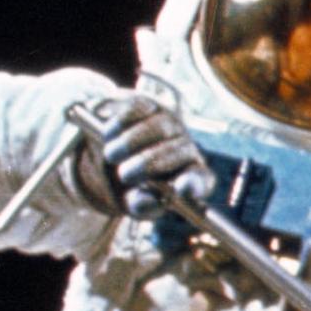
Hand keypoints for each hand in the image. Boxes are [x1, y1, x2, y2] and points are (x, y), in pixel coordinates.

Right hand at [67, 95, 205, 212]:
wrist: (109, 159)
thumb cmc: (130, 186)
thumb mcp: (134, 202)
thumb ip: (143, 205)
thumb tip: (152, 200)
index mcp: (190, 177)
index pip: (202, 179)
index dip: (195, 183)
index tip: (181, 189)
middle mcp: (186, 147)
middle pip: (179, 150)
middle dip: (149, 163)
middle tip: (125, 175)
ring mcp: (170, 124)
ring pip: (157, 127)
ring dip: (130, 143)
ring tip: (112, 156)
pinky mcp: (149, 106)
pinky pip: (138, 109)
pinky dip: (121, 123)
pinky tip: (109, 134)